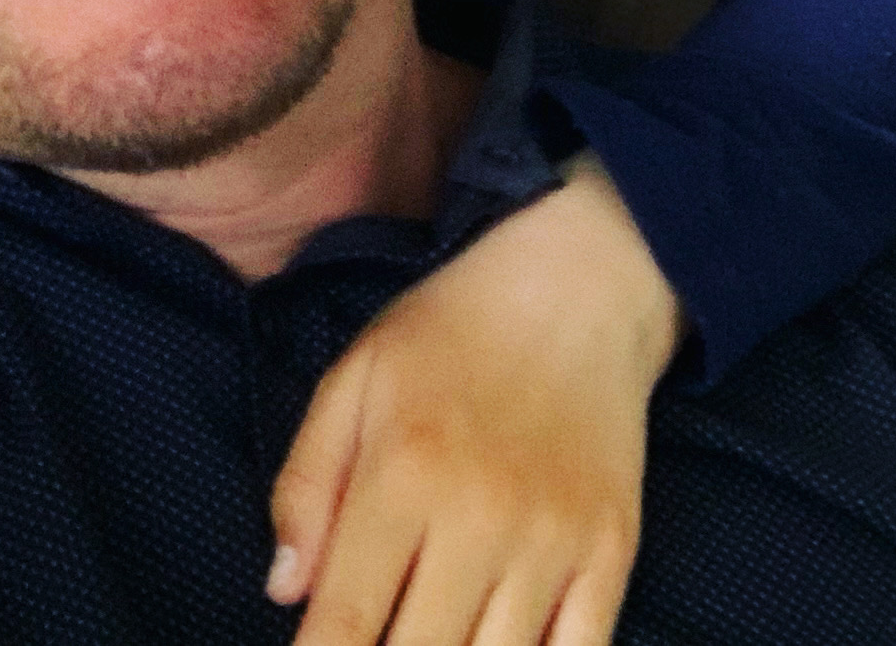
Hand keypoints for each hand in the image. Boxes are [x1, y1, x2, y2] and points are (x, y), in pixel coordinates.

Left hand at [268, 157, 679, 643]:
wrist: (577, 285)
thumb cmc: (450, 332)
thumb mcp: (353, 379)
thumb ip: (305, 485)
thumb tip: (283, 592)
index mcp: (404, 473)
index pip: (345, 620)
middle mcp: (481, 517)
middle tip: (373, 641)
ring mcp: (554, 541)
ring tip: (429, 635)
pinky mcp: (612, 552)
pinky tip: (495, 645)